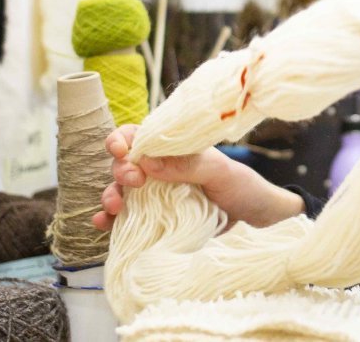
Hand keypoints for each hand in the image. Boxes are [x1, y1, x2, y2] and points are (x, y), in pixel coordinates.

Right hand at [91, 124, 304, 231]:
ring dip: (110, 196)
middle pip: (123, 164)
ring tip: (113, 207)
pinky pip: (126, 219)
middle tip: (133, 182)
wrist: (256, 220)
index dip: (121, 140)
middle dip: (120, 171)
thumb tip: (146, 160)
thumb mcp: (218, 170)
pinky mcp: (154, 222)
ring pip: (120, 191)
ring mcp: (154, 197)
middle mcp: (157, 171)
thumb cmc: (240, 186)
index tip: (121, 150)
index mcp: (170, 150)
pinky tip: (103, 223)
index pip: (136, 136)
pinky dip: (109, 220)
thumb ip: (186, 164)